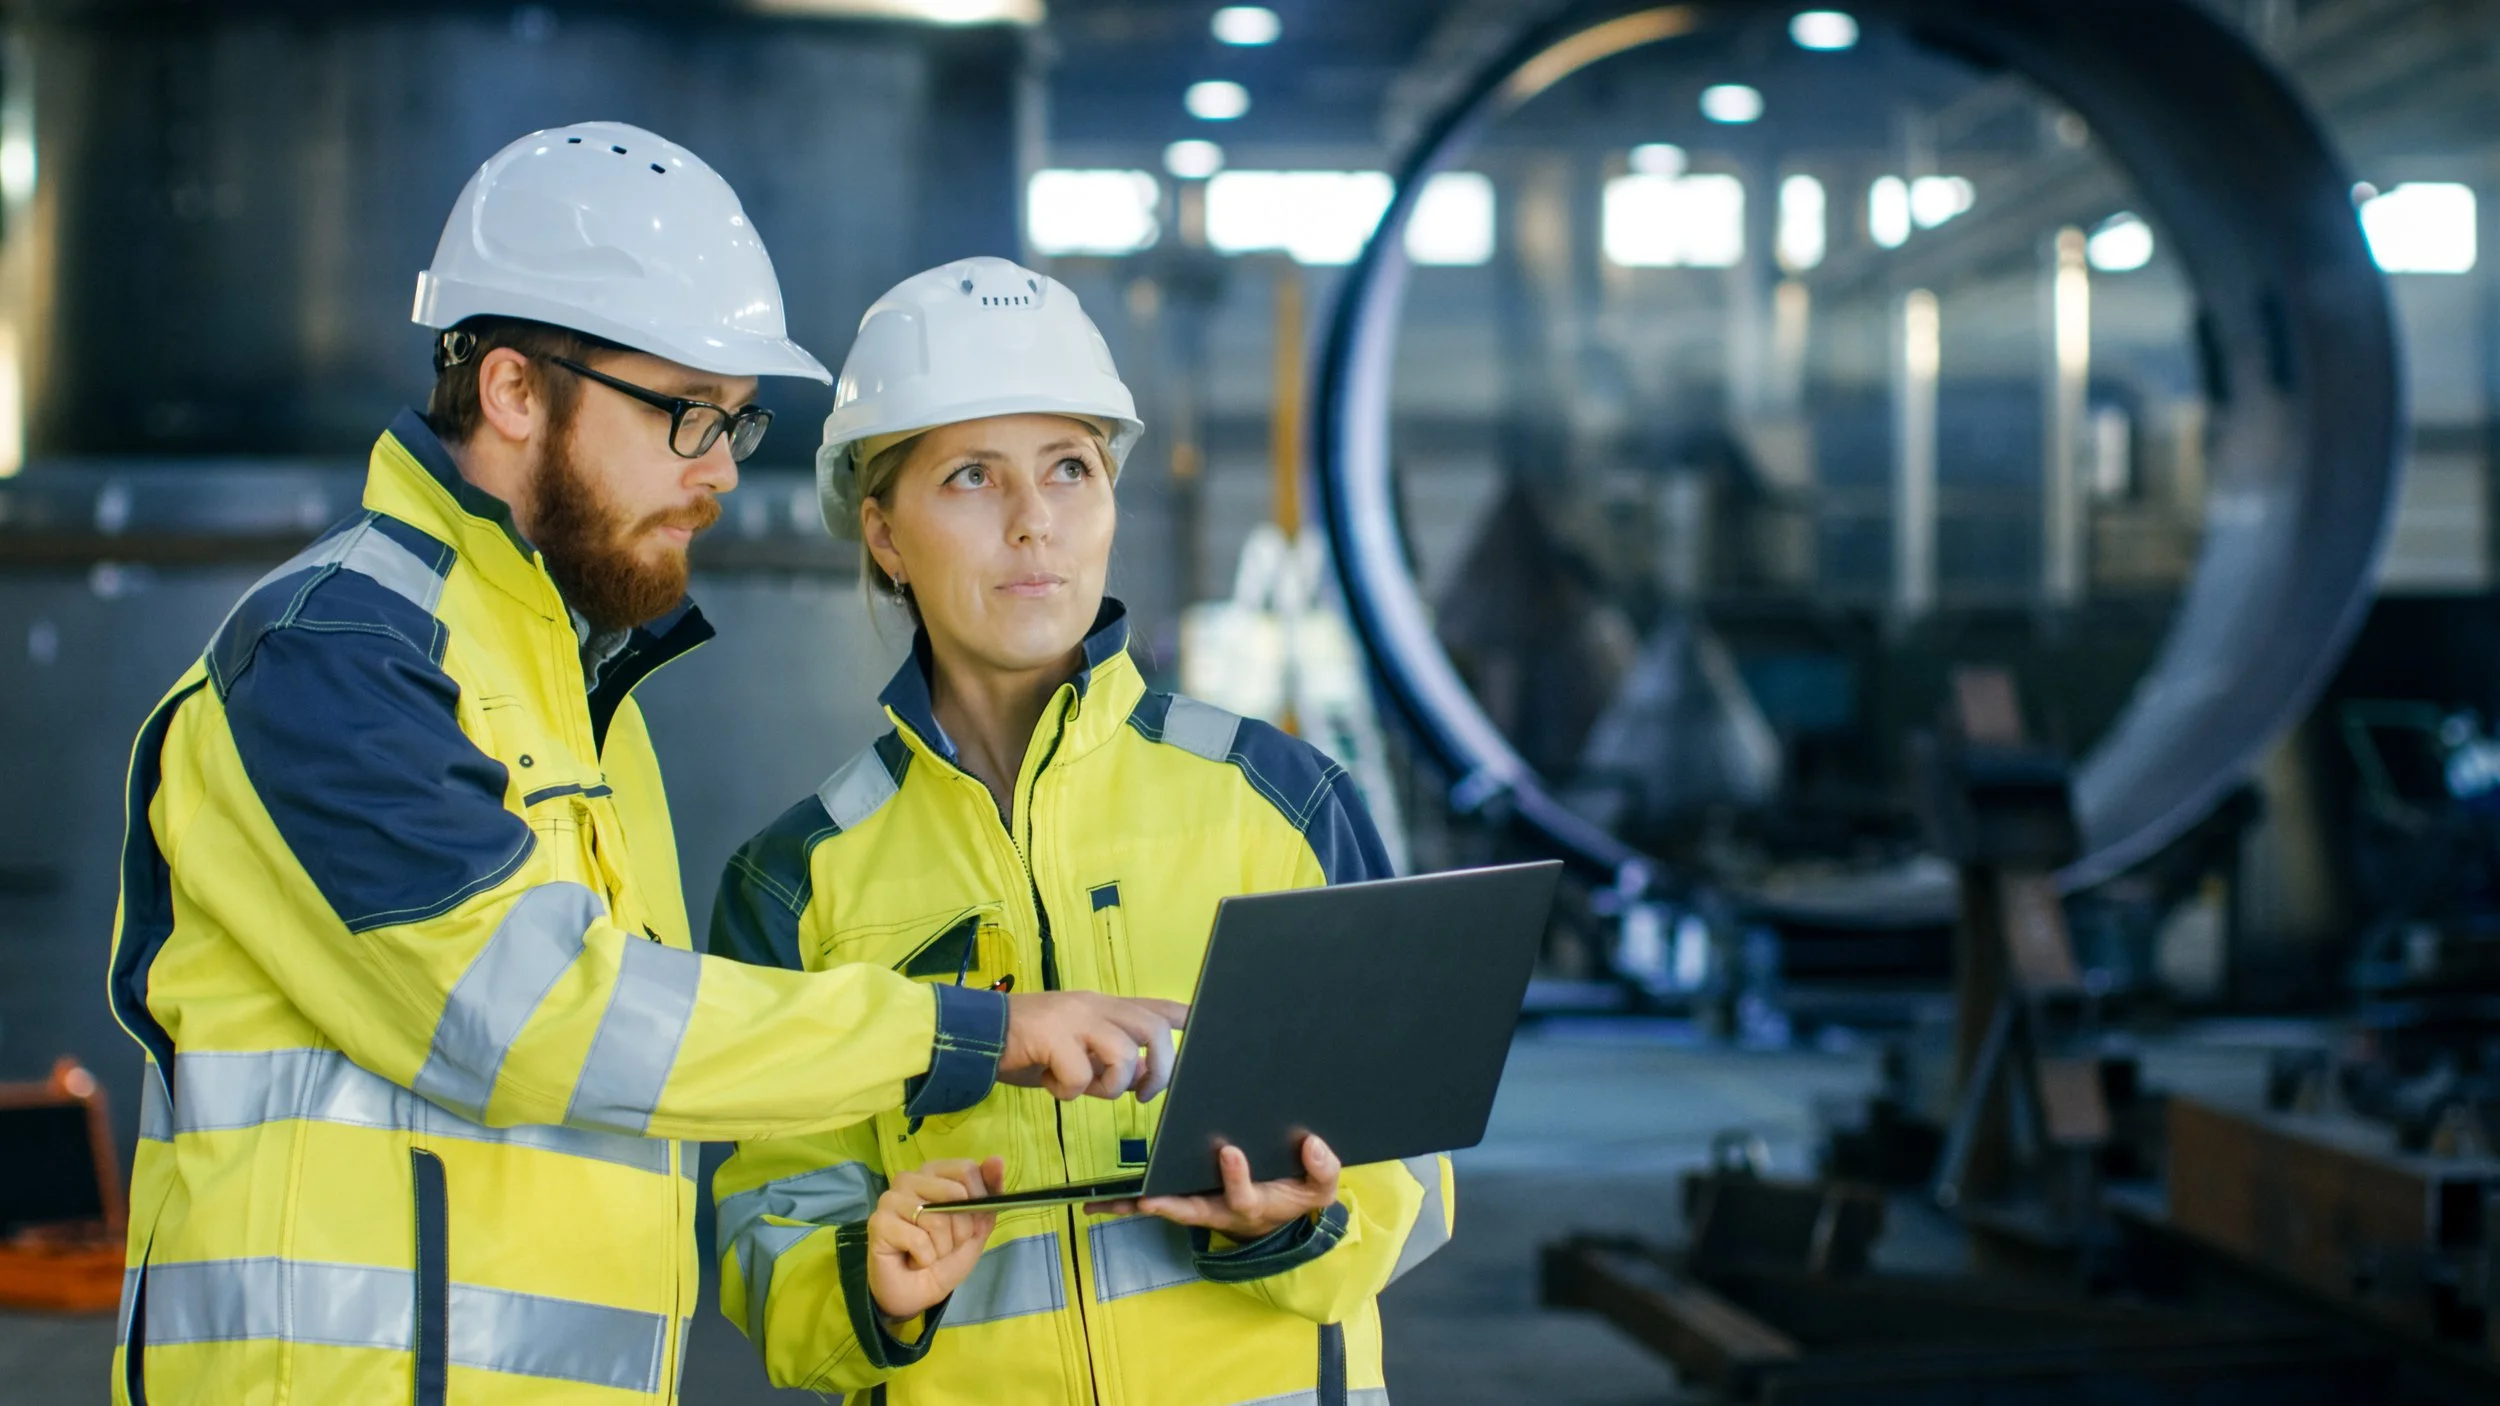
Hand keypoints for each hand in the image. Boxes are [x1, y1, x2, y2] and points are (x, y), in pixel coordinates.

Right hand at [866, 1156, 1003, 1322]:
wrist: (916, 1294)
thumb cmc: (944, 1257)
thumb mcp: (976, 1229)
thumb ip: (988, 1195)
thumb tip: (996, 1160)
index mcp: (933, 1173)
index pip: (966, 1169)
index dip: (978, 1199)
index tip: (973, 1223)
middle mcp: (909, 1179)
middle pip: (955, 1192)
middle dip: (962, 1228)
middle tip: (947, 1244)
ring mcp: (890, 1199)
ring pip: (937, 1219)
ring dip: (942, 1247)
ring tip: (929, 1254)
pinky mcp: (879, 1223)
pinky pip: (919, 1240)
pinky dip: (925, 1258)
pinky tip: (913, 1260)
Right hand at [999, 992, 1186, 1101]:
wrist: (973, 1035)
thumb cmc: (1025, 1047)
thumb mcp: (1073, 1052)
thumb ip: (1106, 1060)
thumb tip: (1143, 1074)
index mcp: (1101, 1007)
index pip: (1153, 1005)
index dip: (1183, 1016)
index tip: (1203, 1027)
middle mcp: (1093, 1006)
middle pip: (1153, 1027)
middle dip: (1160, 1068)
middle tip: (1142, 1095)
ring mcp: (1074, 1019)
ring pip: (1124, 1052)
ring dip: (1111, 1085)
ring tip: (1085, 1090)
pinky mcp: (1052, 1036)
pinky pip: (1080, 1074)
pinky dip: (1068, 1091)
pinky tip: (1049, 1085)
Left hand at [1093, 1135, 1341, 1242]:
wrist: (1281, 1212)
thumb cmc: (1295, 1195)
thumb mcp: (1319, 1188)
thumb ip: (1323, 1169)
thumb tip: (1313, 1144)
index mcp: (1254, 1205)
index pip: (1243, 1194)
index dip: (1236, 1176)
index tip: (1229, 1151)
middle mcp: (1221, 1210)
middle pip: (1190, 1210)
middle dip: (1167, 1205)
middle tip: (1143, 1199)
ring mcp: (1200, 1207)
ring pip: (1165, 1208)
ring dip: (1135, 1206)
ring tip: (1102, 1203)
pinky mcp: (1186, 1201)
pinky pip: (1156, 1202)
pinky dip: (1128, 1203)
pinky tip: (1098, 1201)